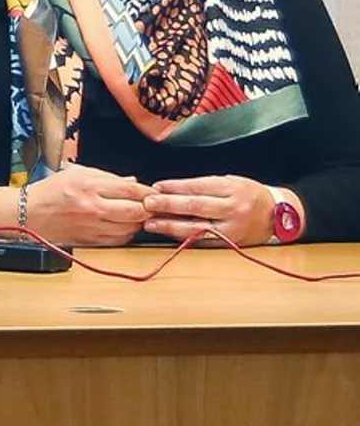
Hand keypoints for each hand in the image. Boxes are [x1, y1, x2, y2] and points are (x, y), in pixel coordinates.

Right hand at [4, 163, 150, 245]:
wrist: (27, 214)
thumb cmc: (49, 192)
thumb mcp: (76, 173)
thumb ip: (107, 177)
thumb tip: (132, 183)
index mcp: (89, 186)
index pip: (131, 190)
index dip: (148, 192)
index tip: (154, 192)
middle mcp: (92, 207)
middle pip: (136, 211)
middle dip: (148, 209)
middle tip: (152, 206)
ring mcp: (91, 226)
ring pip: (130, 228)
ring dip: (138, 222)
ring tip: (137, 216)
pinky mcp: (89, 240)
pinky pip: (118, 240)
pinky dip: (126, 234)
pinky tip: (123, 227)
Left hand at [142, 175, 275, 246]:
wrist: (278, 215)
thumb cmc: (248, 194)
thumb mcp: (231, 182)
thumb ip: (204, 185)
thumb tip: (169, 189)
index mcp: (233, 189)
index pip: (199, 187)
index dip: (176, 187)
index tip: (156, 187)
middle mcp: (233, 209)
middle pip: (196, 207)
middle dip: (168, 205)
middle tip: (147, 204)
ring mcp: (232, 228)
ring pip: (197, 228)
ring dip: (170, 226)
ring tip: (150, 224)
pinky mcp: (230, 243)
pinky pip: (203, 241)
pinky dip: (183, 238)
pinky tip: (168, 234)